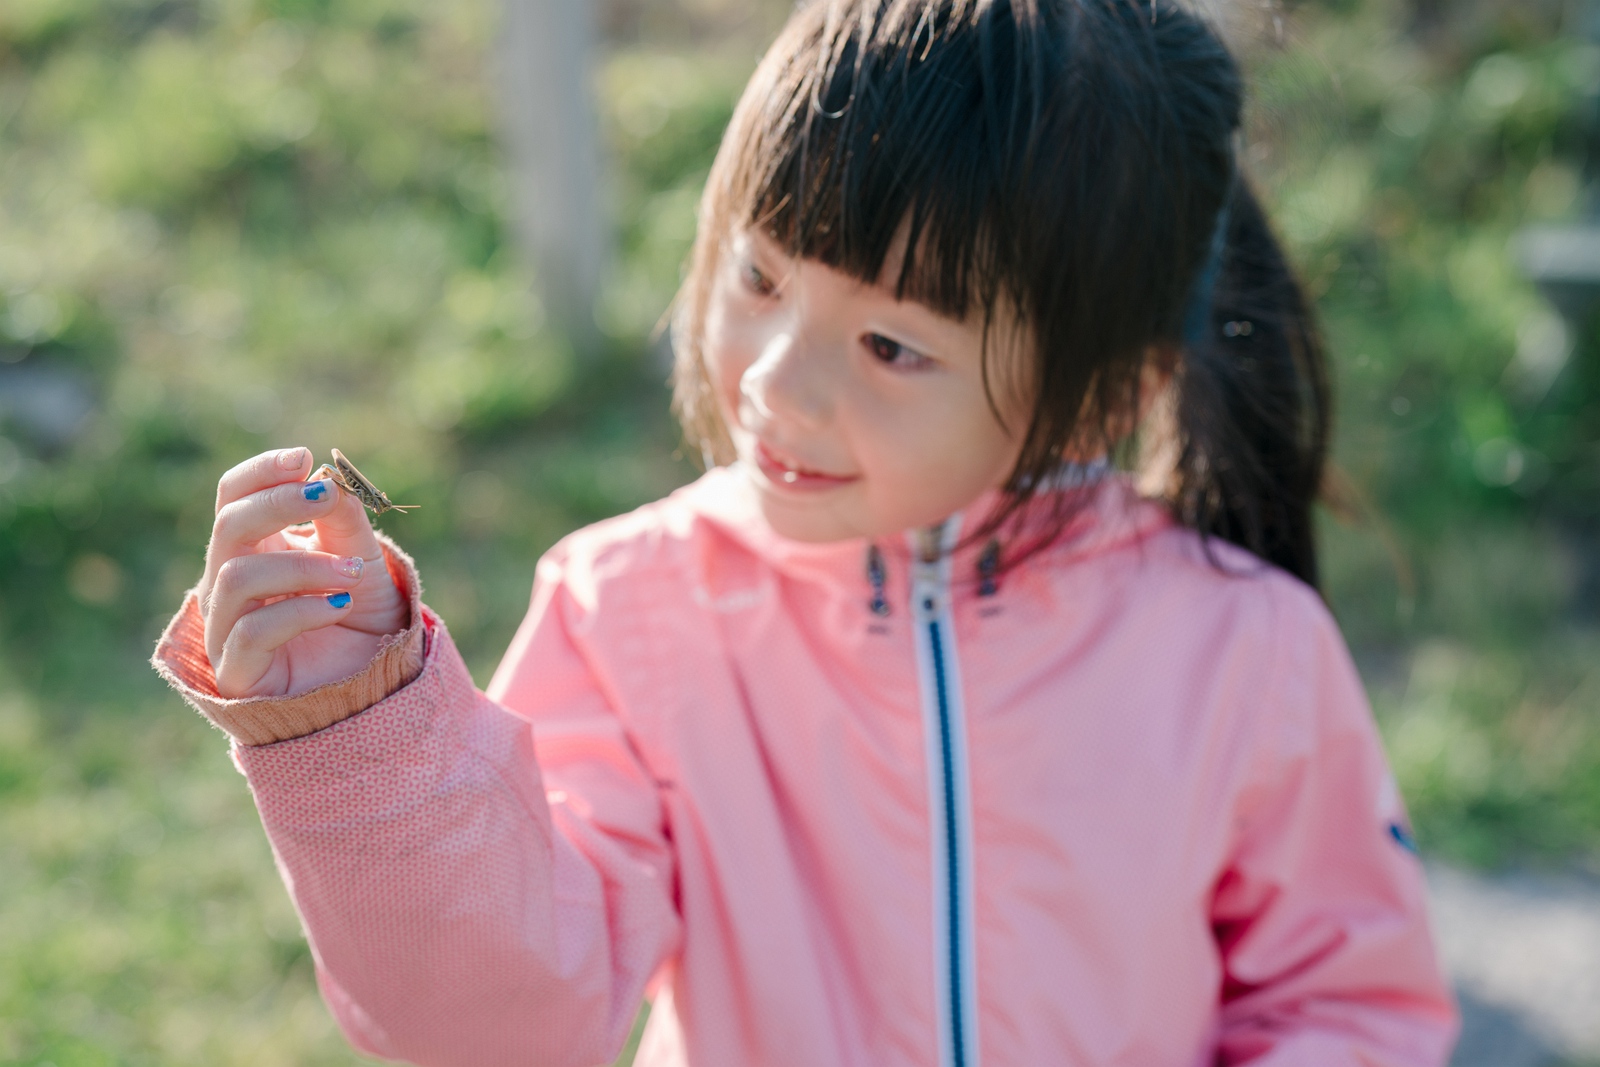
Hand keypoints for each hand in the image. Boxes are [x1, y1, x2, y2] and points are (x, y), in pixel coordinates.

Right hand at [195, 447, 408, 698]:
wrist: (376, 678)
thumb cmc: (360, 612)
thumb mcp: (361, 556)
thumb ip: (342, 519)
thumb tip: (321, 476)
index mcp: (255, 546)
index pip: (233, 497)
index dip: (261, 473)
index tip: (303, 459)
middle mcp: (230, 581)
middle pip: (228, 526)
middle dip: (278, 505)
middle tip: (326, 499)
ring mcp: (227, 626)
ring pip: (238, 577)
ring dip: (302, 566)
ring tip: (353, 573)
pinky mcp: (238, 670)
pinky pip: (254, 630)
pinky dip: (302, 610)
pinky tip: (341, 605)